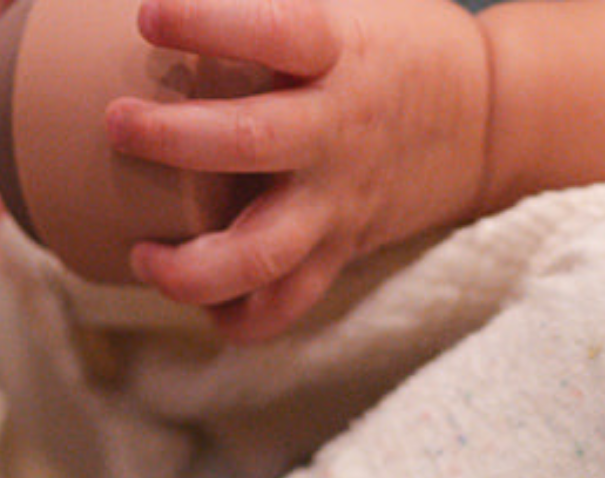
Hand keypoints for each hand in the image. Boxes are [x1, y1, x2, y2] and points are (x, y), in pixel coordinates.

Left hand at [109, 0, 490, 339]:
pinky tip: (199, 303)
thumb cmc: (393, 48)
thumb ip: (276, 16)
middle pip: (250, 143)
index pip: (273, 30)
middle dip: (174, 138)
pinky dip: (238, 319)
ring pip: (261, 254)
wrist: (488, 119)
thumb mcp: (346, 7)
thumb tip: (177, 1)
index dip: (210, 22)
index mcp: (340, 54)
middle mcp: (337, 132)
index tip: (150, 14)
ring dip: (193, 269)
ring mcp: (337, 202)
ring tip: (142, 258)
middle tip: (117, 125)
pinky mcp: (340, 251)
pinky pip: (286, 306)